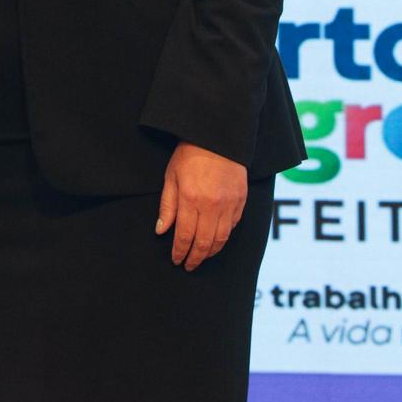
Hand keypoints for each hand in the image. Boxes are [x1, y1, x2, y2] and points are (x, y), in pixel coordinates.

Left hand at [154, 142, 247, 270]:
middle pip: (204, 243)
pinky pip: (233, 226)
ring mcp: (229, 204)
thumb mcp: (171, 177)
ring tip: (202, 257)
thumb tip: (161, 230)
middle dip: (195, 258)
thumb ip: (167, 206)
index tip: (176, 260)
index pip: (184, 236)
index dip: (179, 252)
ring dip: (211, 252)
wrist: (217, 136)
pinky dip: (224, 237)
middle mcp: (211, 205)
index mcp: (190, 199)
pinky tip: (216, 240)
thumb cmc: (189, 154)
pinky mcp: (241, 200)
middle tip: (189, 266)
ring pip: (221, 239)